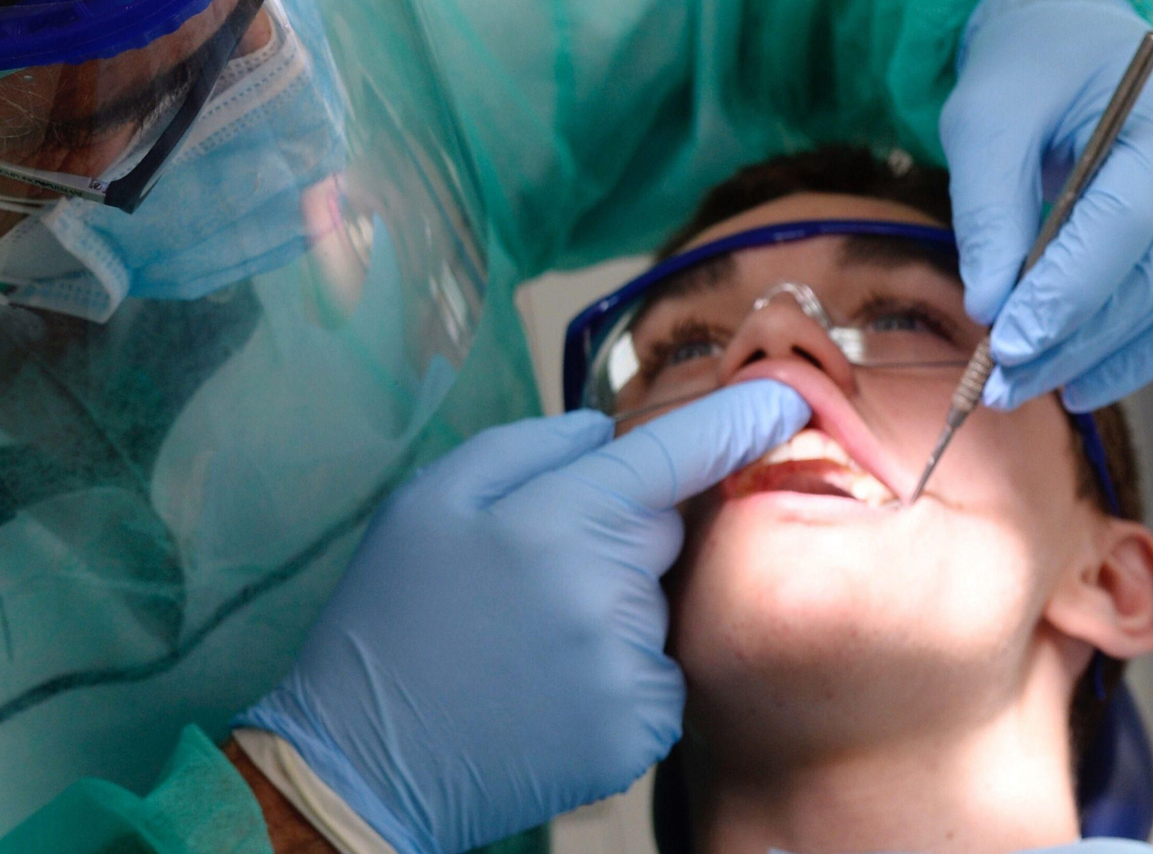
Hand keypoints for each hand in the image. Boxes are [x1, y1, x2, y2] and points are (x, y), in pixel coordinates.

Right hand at [236, 381, 807, 853]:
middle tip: (529, 574)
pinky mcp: (637, 731)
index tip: (786, 394)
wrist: (366, 759)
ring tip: (526, 642)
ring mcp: (627, 666)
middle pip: (661, 532)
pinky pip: (654, 673)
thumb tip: (601, 432)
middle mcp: (608, 590)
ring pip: (655, 606)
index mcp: (556, 518)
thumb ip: (523, 447)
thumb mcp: (427, 501)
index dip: (738, 420)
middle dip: (618, 536)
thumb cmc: (391, 617)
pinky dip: (616, 673)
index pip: (676, 454)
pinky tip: (548, 686)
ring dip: (613, 609)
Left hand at [942, 0, 1152, 410]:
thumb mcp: (984, 122)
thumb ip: (988, 209)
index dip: (1066, 291)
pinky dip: (1135, 349)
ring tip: (1036, 388)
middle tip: (1010, 383)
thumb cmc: (1026, 74)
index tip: (1010, 343)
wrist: (1070, 40)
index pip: (1123, 219)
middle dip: (1080, 337)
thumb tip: (989, 305)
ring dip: (1108, 355)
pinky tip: (1084, 378)